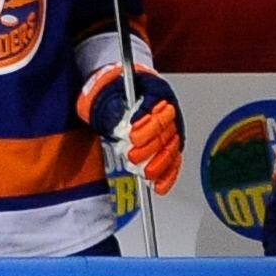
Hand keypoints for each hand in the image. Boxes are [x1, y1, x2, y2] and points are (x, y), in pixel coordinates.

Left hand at [82, 65, 184, 192]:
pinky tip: (159, 186)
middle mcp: (166, 108)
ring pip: (171, 147)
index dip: (146, 126)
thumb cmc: (109, 91)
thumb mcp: (102, 95)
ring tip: (146, 173)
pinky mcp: (170, 143)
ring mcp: (170, 126)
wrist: (115, 89)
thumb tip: (120, 129)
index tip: (132, 137)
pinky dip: (167, 174)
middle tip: (133, 157)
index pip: (154, 110)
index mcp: (153, 90)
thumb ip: (110, 111)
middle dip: (150, 147)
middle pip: (164, 131)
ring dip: (159, 163)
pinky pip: (173, 160)